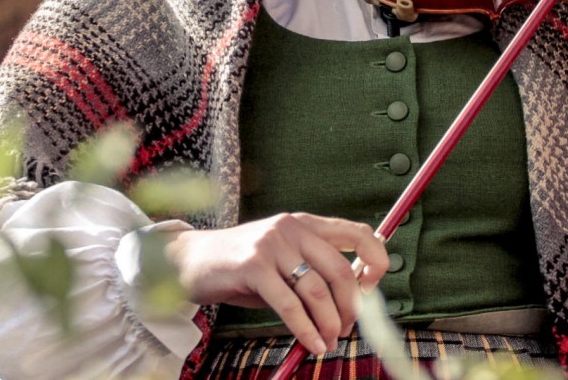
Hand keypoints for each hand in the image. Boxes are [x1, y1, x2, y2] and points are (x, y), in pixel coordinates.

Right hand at [162, 212, 388, 354]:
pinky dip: (305, 330)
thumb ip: (313, 272)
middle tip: (345, 330)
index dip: (375, 261)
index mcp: (305, 223)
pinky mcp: (253, 266)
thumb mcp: (282, 261)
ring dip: (328, 323)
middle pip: (341, 269)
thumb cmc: (242, 268)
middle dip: (350, 308)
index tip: (372, 291)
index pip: (357, 233)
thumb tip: (353, 303)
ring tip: (327, 342)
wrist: (191, 261)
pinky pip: (289, 305)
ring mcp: (272, 244)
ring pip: (317, 290)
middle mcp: (292, 228)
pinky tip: (311, 344)